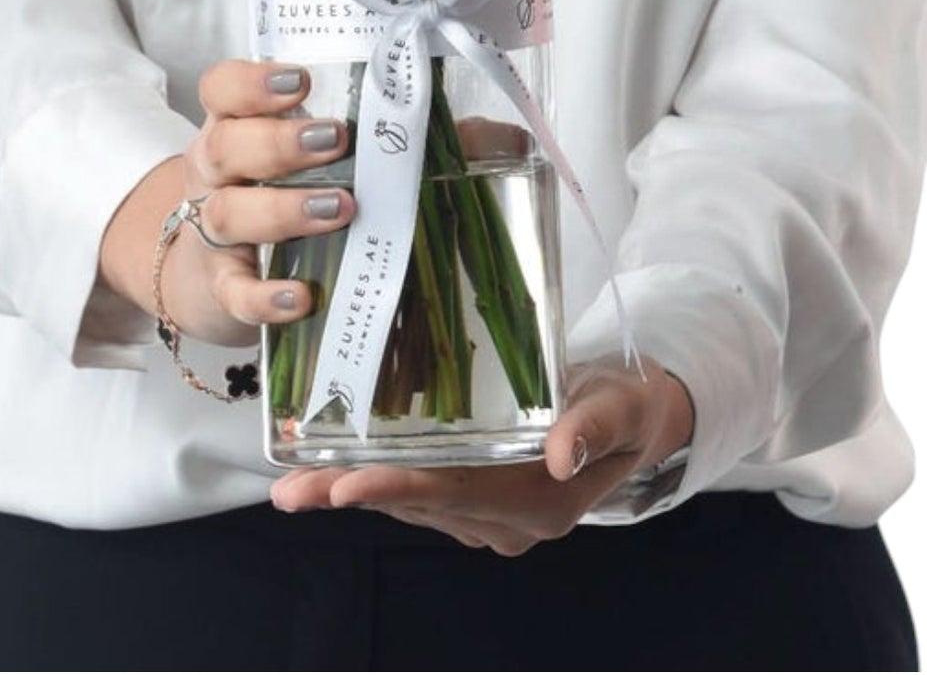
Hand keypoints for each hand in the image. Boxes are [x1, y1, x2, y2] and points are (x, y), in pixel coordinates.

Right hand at [98, 60, 353, 346]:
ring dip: (284, 209)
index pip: (222, 90)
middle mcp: (213, 175)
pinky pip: (234, 292)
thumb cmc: (271, 197)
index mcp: (232, 129)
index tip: (300, 81)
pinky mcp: (220, 287)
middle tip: (336, 138)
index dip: (253, 82)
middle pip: (225, 146)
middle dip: (279, 141)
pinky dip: (265, 297)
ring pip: (229, 213)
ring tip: (340, 207)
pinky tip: (301, 297)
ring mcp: (210, 232)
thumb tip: (459, 126)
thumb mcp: (297, 158)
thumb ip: (363, 137)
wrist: (208, 278)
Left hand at [270, 359, 694, 554]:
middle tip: (291, 491)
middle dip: (353, 494)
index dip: (397, 487)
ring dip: (354, 490)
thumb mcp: (620, 406)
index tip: (345, 487)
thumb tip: (561, 453)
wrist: (635, 415)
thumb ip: (592, 426)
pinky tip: (335, 466)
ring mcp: (490, 516)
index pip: (455, 494)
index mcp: (539, 503)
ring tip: (294, 480)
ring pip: (412, 502)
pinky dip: (378, 478)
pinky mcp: (477, 499)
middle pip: (419, 504)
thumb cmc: (626, 404)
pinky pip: (420, 492)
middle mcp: (508, 522)